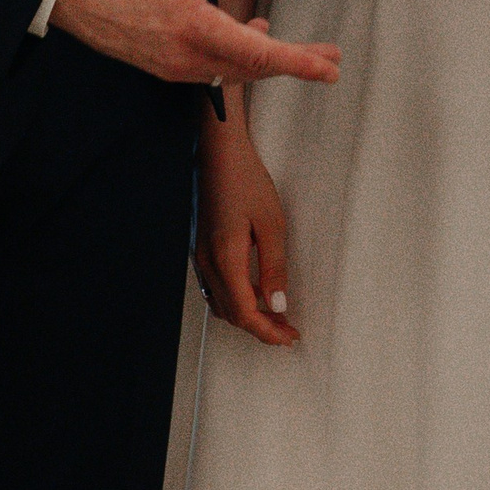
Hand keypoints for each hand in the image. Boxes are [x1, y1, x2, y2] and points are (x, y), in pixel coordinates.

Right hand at [51, 0, 338, 87]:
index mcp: (192, 26)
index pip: (256, 52)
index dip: (296, 61)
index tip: (326, 67)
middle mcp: (185, 57)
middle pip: (251, 68)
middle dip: (294, 64)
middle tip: (330, 61)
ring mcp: (173, 66)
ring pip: (232, 71)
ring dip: (268, 62)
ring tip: (301, 51)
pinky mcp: (164, 65)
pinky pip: (212, 68)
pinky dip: (238, 57)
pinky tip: (250, 33)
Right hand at [196, 109, 299, 346]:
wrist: (219, 152)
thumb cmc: (247, 181)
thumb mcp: (271, 223)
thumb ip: (274, 267)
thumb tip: (277, 306)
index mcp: (224, 259)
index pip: (244, 313)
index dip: (267, 331)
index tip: (289, 337)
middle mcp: (206, 263)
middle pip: (231, 313)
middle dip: (260, 328)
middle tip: (288, 330)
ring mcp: (199, 256)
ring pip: (221, 303)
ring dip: (247, 315)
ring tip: (275, 314)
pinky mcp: (200, 247)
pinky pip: (215, 287)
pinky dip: (235, 298)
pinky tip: (255, 290)